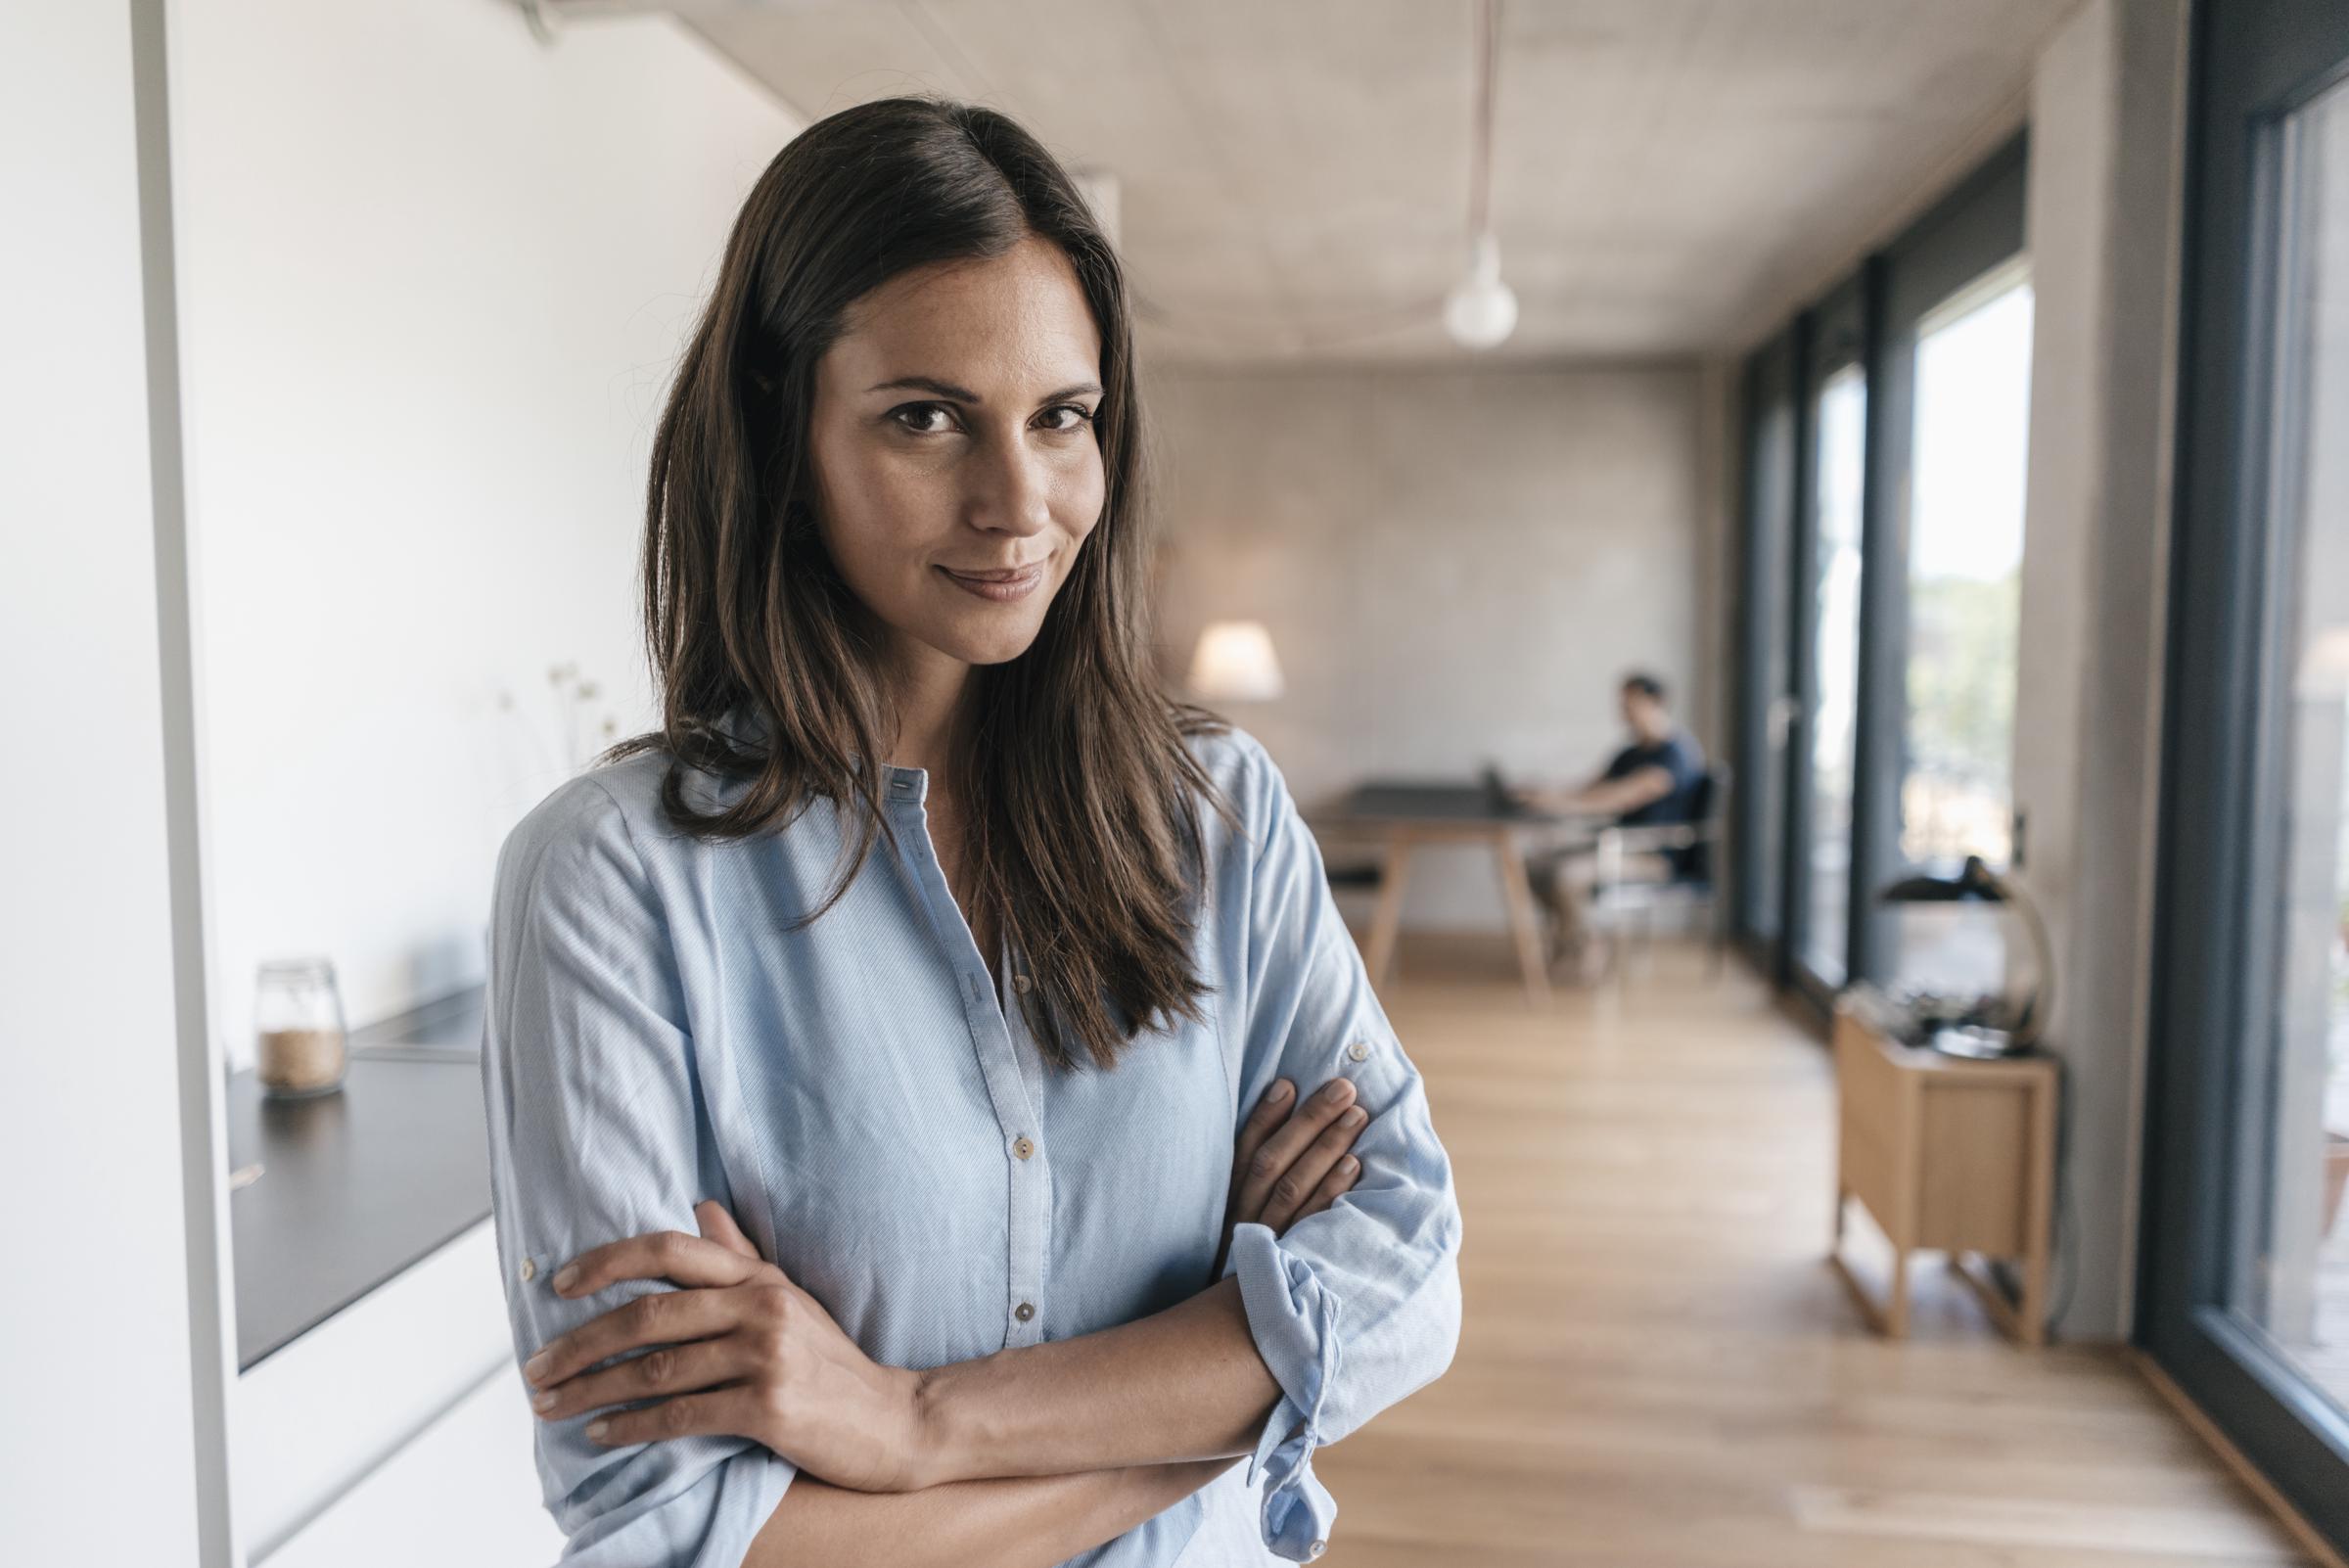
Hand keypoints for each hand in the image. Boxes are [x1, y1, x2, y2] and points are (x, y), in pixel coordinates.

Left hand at [523, 1200, 931, 1492]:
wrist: (896, 1419)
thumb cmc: (833, 1362)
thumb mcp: (791, 1299)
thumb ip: (742, 1256)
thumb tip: (700, 1205)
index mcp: (759, 1277)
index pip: (670, 1249)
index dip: (607, 1262)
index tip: (559, 1286)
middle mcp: (761, 1305)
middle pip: (649, 1312)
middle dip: (581, 1343)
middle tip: (536, 1368)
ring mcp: (767, 1355)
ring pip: (657, 1366)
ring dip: (593, 1389)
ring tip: (553, 1406)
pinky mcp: (769, 1407)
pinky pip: (682, 1414)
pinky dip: (633, 1425)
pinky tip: (602, 1434)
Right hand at [1211, 1075, 1367, 1279]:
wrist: (1235, 1336)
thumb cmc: (1239, 1272)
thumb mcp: (1232, 1231)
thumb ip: (1247, 1189)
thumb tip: (1278, 1133)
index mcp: (1224, 1208)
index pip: (1243, 1153)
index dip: (1265, 1117)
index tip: (1289, 1084)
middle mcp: (1242, 1222)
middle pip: (1273, 1162)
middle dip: (1309, 1122)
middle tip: (1342, 1088)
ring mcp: (1267, 1245)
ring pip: (1294, 1188)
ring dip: (1327, 1147)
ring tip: (1356, 1115)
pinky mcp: (1291, 1266)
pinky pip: (1314, 1224)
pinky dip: (1333, 1192)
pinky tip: (1354, 1164)